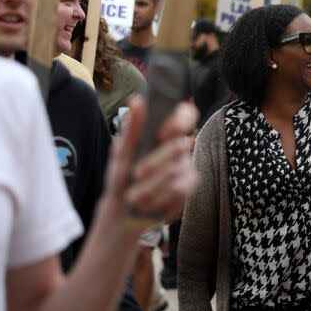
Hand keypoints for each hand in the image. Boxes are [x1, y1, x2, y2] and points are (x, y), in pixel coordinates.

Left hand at [102, 97, 199, 233]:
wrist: (123, 211)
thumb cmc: (122, 177)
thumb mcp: (121, 154)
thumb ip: (132, 129)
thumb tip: (137, 100)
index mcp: (164, 131)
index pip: (187, 114)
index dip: (180, 120)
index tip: (164, 132)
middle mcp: (179, 145)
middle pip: (181, 145)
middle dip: (155, 162)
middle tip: (136, 174)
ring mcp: (187, 165)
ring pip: (177, 170)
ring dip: (152, 185)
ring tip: (134, 196)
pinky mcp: (189, 184)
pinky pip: (180, 188)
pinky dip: (160, 197)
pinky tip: (148, 203)